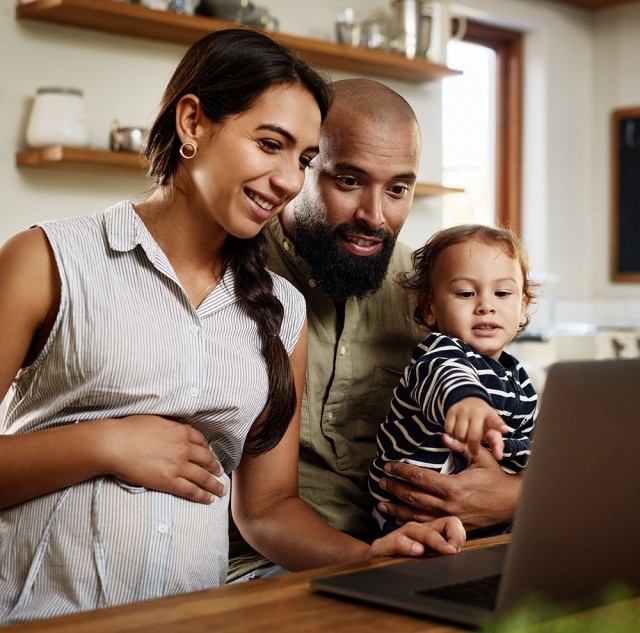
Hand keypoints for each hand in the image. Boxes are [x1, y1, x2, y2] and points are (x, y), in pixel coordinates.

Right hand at [101, 415, 226, 503]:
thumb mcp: (156, 419)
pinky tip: (209, 499)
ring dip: (215, 484)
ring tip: (221, 490)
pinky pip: (191, 490)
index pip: (201, 441)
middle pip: (207, 459)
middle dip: (215, 467)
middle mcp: (184, 448)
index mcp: (181, 431)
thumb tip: (174, 426)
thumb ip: (170, 424)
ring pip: (203, 477)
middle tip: (220, 472)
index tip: (210, 454)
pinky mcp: (169, 481)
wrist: (115, 444)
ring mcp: (178, 465)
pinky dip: (203, 495)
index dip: (208, 449)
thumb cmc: (130, 429)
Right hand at [367, 516, 465, 558]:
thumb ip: (442, 554)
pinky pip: (396, 542)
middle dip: (451, 535)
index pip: (450, 523)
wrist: (371, 561)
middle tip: (455, 550)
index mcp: (429, 531)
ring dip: (433, 540)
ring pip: (418, 531)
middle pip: (438, 525)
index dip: (457, 535)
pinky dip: (407, 546)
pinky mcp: (383, 546)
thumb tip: (462, 557)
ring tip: (444, 550)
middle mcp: (416, 530)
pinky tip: (416, 551)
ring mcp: (400, 536)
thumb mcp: (427, 557)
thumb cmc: (402, 559)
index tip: (458, 550)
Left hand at [377, 434, 521, 531]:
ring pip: (416, 516)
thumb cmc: (496, 478)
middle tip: (381, 481)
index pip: (419, 478)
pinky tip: (398, 520)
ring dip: (396, 509)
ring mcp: (450, 519)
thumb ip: (461, 446)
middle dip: (394, 488)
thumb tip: (442, 435)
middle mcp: (448, 505)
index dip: (401, 471)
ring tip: (381, 503)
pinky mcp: (452, 528)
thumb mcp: (481, 457)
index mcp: (453, 487)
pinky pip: (427, 527)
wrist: (512, 504)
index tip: (388, 466)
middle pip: (413, 497)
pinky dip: (410, 523)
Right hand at [444, 397, 508, 458]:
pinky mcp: (451, 411)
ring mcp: (462, 410)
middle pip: (473, 436)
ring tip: (465, 437)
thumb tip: (499, 457)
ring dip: (461, 440)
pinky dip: (452, 435)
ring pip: (459, 434)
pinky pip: (449, 430)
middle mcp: (476, 412)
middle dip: (472, 446)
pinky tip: (457, 432)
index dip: (500, 426)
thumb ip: (497, 445)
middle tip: (474, 448)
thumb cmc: (484, 421)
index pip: (495, 422)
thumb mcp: (493, 431)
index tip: (505, 430)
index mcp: (490, 416)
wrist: (470, 401)